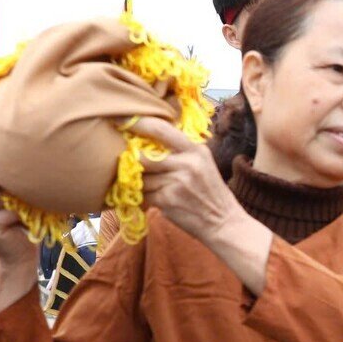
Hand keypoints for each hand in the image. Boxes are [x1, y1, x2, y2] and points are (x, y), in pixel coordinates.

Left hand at [131, 117, 251, 245]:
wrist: (223, 222)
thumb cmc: (210, 191)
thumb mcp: (203, 163)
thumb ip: (180, 150)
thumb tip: (145, 141)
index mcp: (195, 149)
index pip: (160, 129)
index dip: (136, 123)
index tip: (120, 119)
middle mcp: (187, 163)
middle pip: (144, 156)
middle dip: (134, 161)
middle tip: (130, 163)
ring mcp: (177, 182)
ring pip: (142, 177)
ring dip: (140, 183)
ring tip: (153, 187)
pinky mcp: (167, 200)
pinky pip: (143, 193)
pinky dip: (145, 197)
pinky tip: (157, 199)